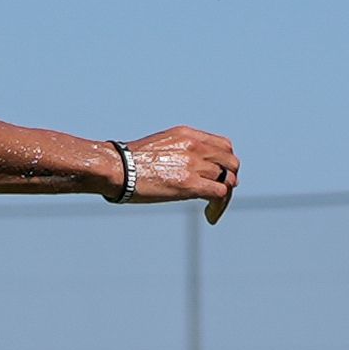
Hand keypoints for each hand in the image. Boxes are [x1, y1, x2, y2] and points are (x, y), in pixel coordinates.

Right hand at [120, 126, 241, 221]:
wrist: (117, 167)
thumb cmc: (130, 161)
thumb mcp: (161, 145)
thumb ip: (180, 152)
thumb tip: (186, 168)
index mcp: (188, 135)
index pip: (224, 146)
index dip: (225, 162)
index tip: (218, 175)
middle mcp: (196, 147)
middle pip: (232, 162)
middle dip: (230, 178)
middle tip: (219, 193)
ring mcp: (194, 165)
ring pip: (229, 179)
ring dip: (224, 195)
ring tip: (212, 208)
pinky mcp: (190, 185)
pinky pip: (220, 193)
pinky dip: (219, 205)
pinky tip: (209, 214)